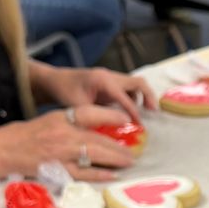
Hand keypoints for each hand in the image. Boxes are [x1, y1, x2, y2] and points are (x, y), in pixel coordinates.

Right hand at [0, 109, 135, 180]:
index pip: (91, 113)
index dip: (111, 114)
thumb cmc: (25, 135)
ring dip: (115, 159)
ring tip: (129, 161)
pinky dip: (100, 174)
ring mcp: (61, 154)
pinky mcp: (57, 170)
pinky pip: (83, 173)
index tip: (126, 118)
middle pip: (98, 138)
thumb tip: (98, 129)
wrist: (1, 150)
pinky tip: (112, 174)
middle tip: (135, 150)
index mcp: (61, 118)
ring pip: (94, 155)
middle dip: (119, 145)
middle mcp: (63, 134)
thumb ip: (72, 123)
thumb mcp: (49, 120)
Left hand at [38, 65, 155, 121]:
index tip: (140, 125)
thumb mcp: (77, 106)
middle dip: (149, 98)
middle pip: (139, 83)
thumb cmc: (63, 92)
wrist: (55, 80)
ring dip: (142, 99)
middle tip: (154, 114)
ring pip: (135, 85)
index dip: (134, 111)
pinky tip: (128, 113)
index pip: (125, 96)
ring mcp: (112, 77)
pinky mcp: (111, 83)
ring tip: (144, 116)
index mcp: (103, 80)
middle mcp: (110, 76)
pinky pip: (128, 89)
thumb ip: (95, 117)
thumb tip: (110, 131)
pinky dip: (133, 99)